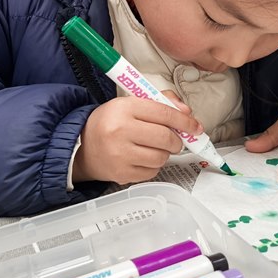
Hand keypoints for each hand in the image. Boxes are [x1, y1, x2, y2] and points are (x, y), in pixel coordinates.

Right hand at [73, 93, 201, 184]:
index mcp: (124, 108)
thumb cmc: (110, 123)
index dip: (185, 121)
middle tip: (174, 139)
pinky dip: (153, 166)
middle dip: (177, 140)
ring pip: (161, 157)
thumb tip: (187, 114)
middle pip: (166, 138)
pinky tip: (142, 158)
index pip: (164, 113)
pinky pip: (152, 172)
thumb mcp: (130, 104)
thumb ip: (161, 103)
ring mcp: (120, 155)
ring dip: (164, 153)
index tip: (195, 127)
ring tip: (152, 147)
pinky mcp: (122, 173)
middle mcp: (120, 130)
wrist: (83, 147)